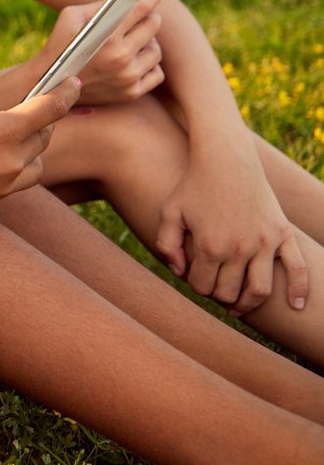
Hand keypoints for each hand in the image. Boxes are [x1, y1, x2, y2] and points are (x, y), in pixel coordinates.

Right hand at [0, 78, 79, 225]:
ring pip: (36, 164)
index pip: (48, 110)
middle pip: (44, 137)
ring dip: (30, 150)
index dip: (64, 94)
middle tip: (26, 111)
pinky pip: (14, 183)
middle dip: (39, 121)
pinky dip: (9, 170)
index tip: (71, 85)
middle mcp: (8, 162)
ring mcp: (2, 187)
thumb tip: (3, 124)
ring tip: (7, 142)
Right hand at [39, 0, 163, 105]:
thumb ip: (101, 5)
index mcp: (106, 35)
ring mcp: (127, 77)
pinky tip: (134, 61)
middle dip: (148, 17)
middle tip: (141, 16)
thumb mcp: (71, 17)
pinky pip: (156, 73)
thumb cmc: (60, 46)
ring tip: (134, 41)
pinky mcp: (131, 93)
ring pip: (156, 50)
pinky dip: (149, 65)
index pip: (140, 8)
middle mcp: (120, 57)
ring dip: (149, 42)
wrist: (50, 87)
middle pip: (153, 25)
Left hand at [154, 155, 309, 315]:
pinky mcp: (283, 233)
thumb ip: (166, 245)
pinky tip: (295, 306)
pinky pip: (297, 268)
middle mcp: (240, 248)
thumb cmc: (193, 185)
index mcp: (211, 246)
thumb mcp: (169, 212)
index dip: (196, 286)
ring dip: (248, 303)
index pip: (203, 287)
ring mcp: (265, 242)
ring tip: (240, 305)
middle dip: (219, 295)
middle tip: (215, 288)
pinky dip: (299, 290)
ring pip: (260, 290)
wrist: (226, 158)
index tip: (195, 276)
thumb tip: (179, 272)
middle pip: (230, 292)